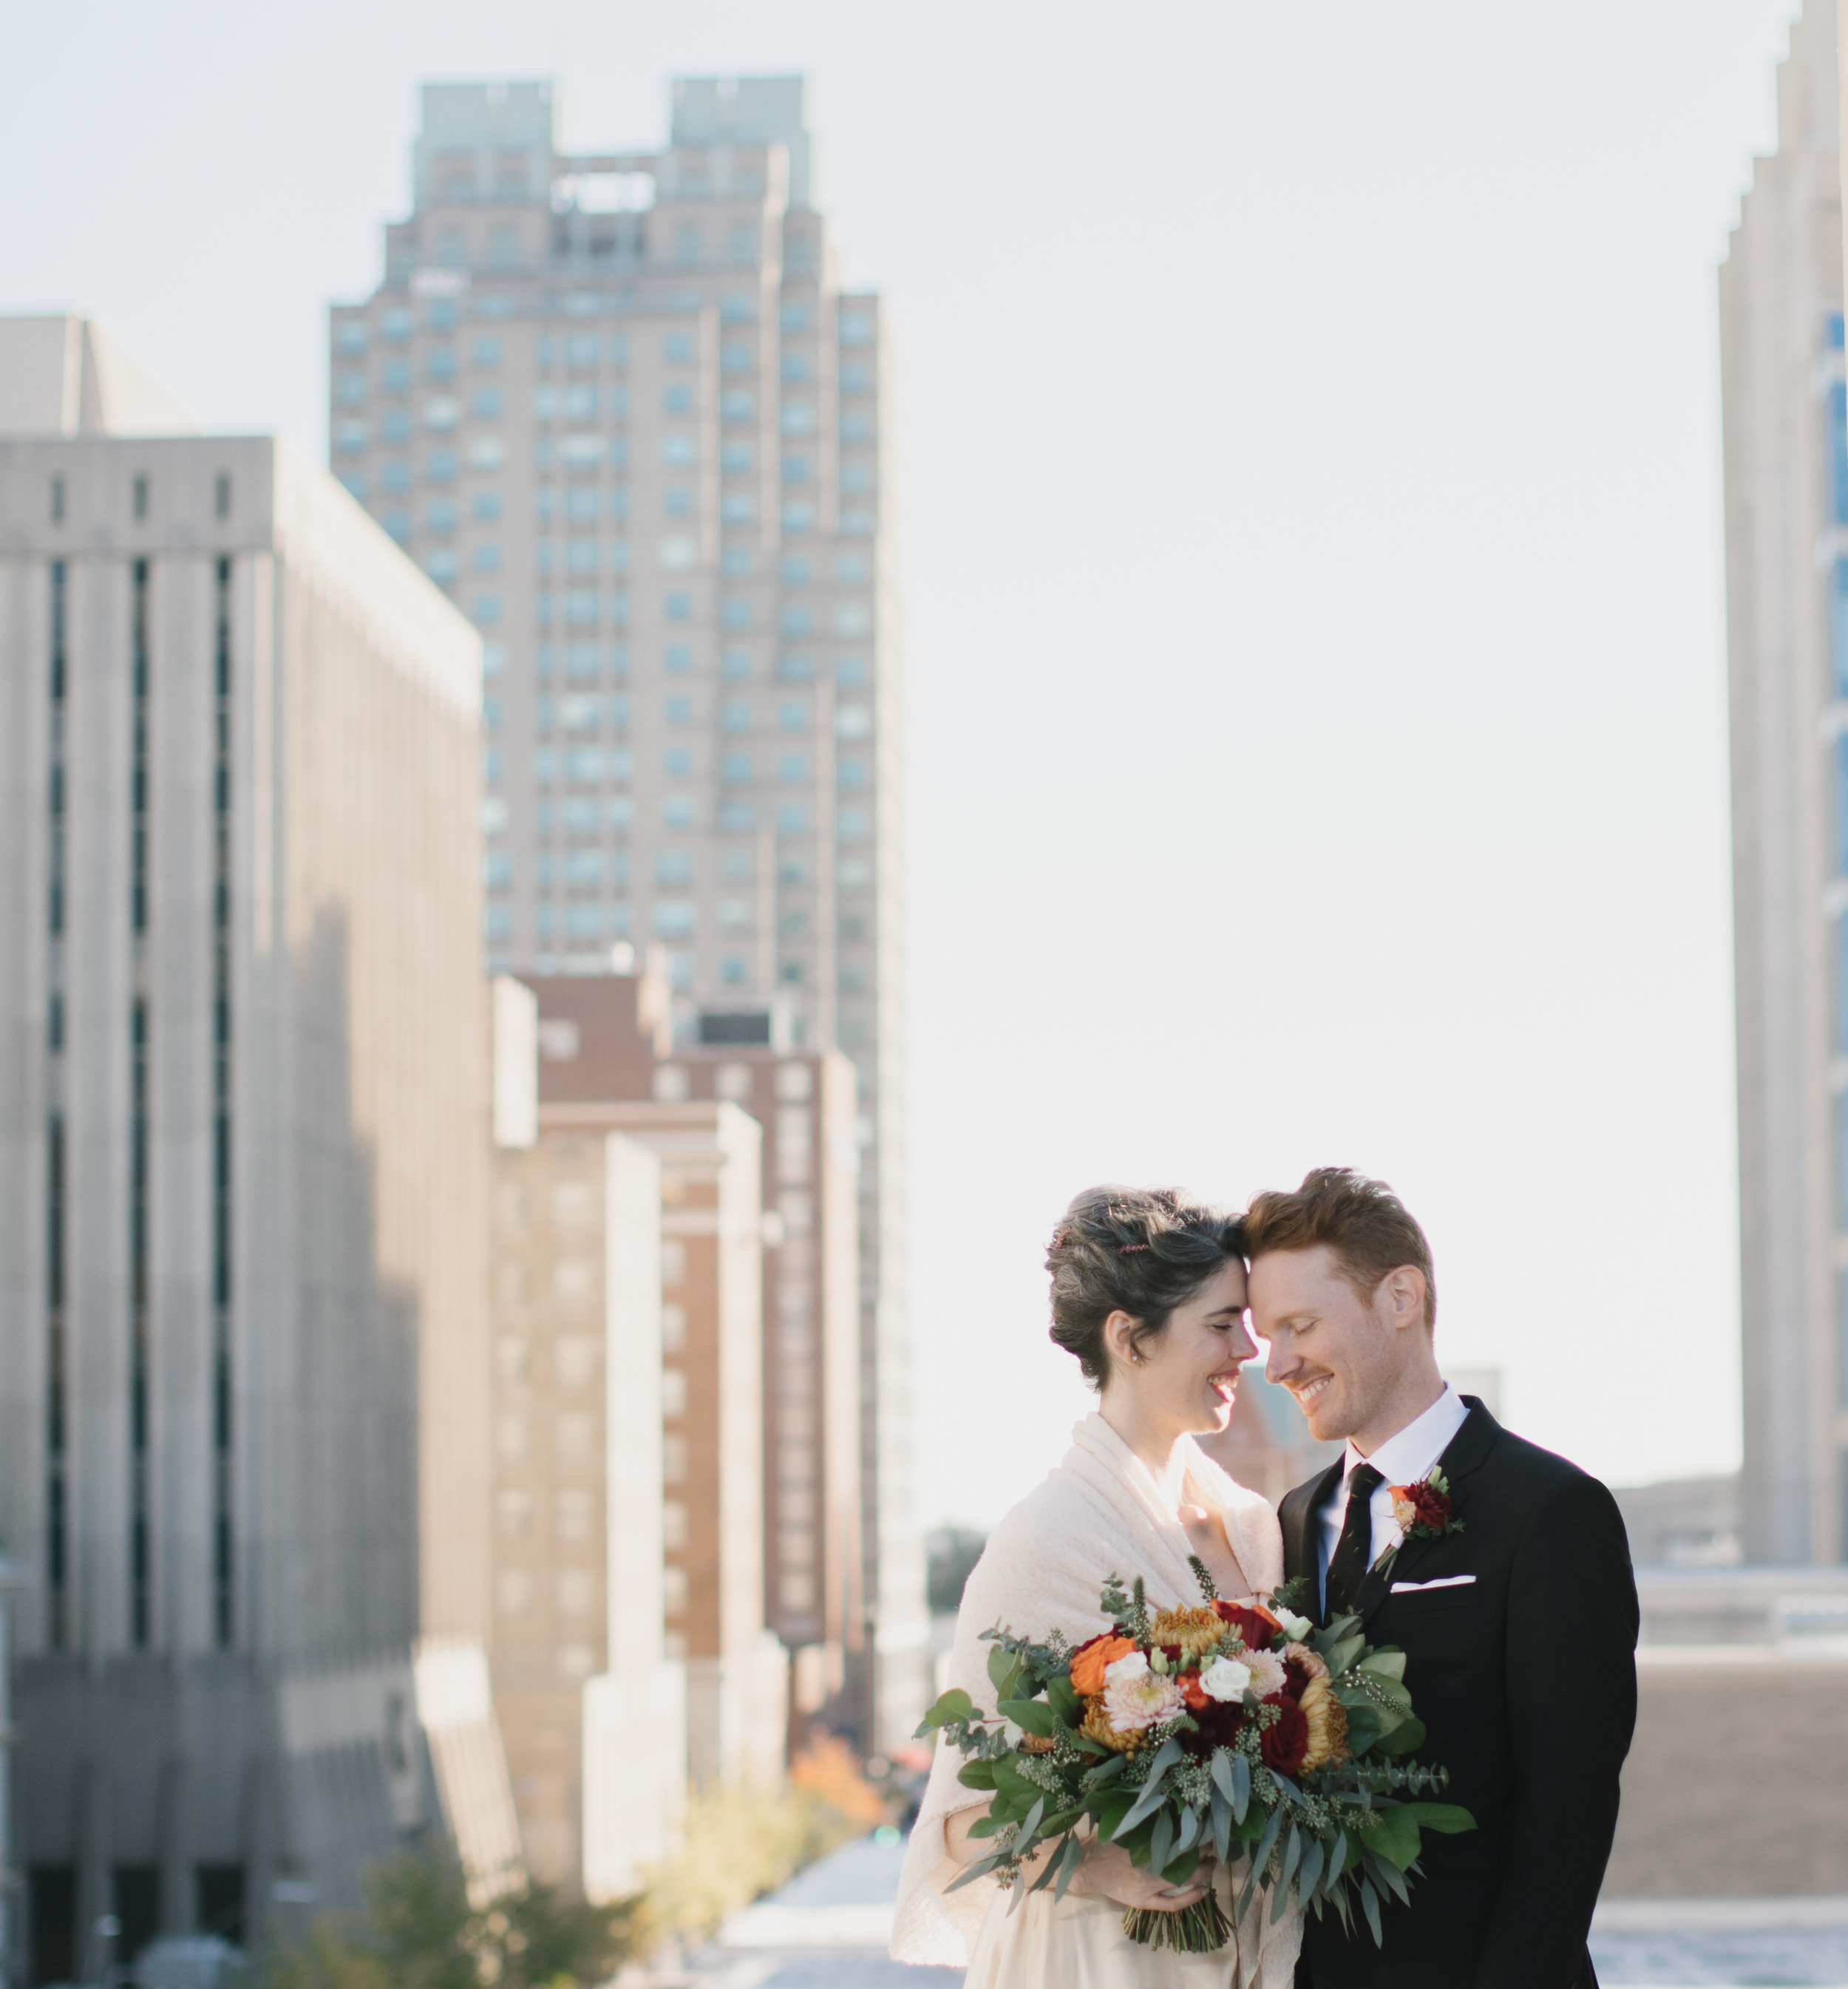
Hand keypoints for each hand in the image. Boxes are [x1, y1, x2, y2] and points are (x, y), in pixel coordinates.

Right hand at [944, 1810, 1212, 1914]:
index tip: (1211, 1816)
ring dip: (1204, 1870)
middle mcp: (1150, 1859)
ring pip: (1187, 1878)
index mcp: (1144, 1836)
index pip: (1180, 1829)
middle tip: (1219, 1839)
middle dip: (1205, 1846)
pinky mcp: (1145, 1900)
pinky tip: (1205, 1889)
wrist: (1083, 1864)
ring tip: (1215, 1862)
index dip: (1199, 1824)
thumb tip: (1156, 1776)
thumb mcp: (1119, 1812)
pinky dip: (1192, 1896)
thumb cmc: (1100, 1835)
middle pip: (1188, 1853)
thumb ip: (1135, 1799)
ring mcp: (1149, 1883)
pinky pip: (1174, 1902)